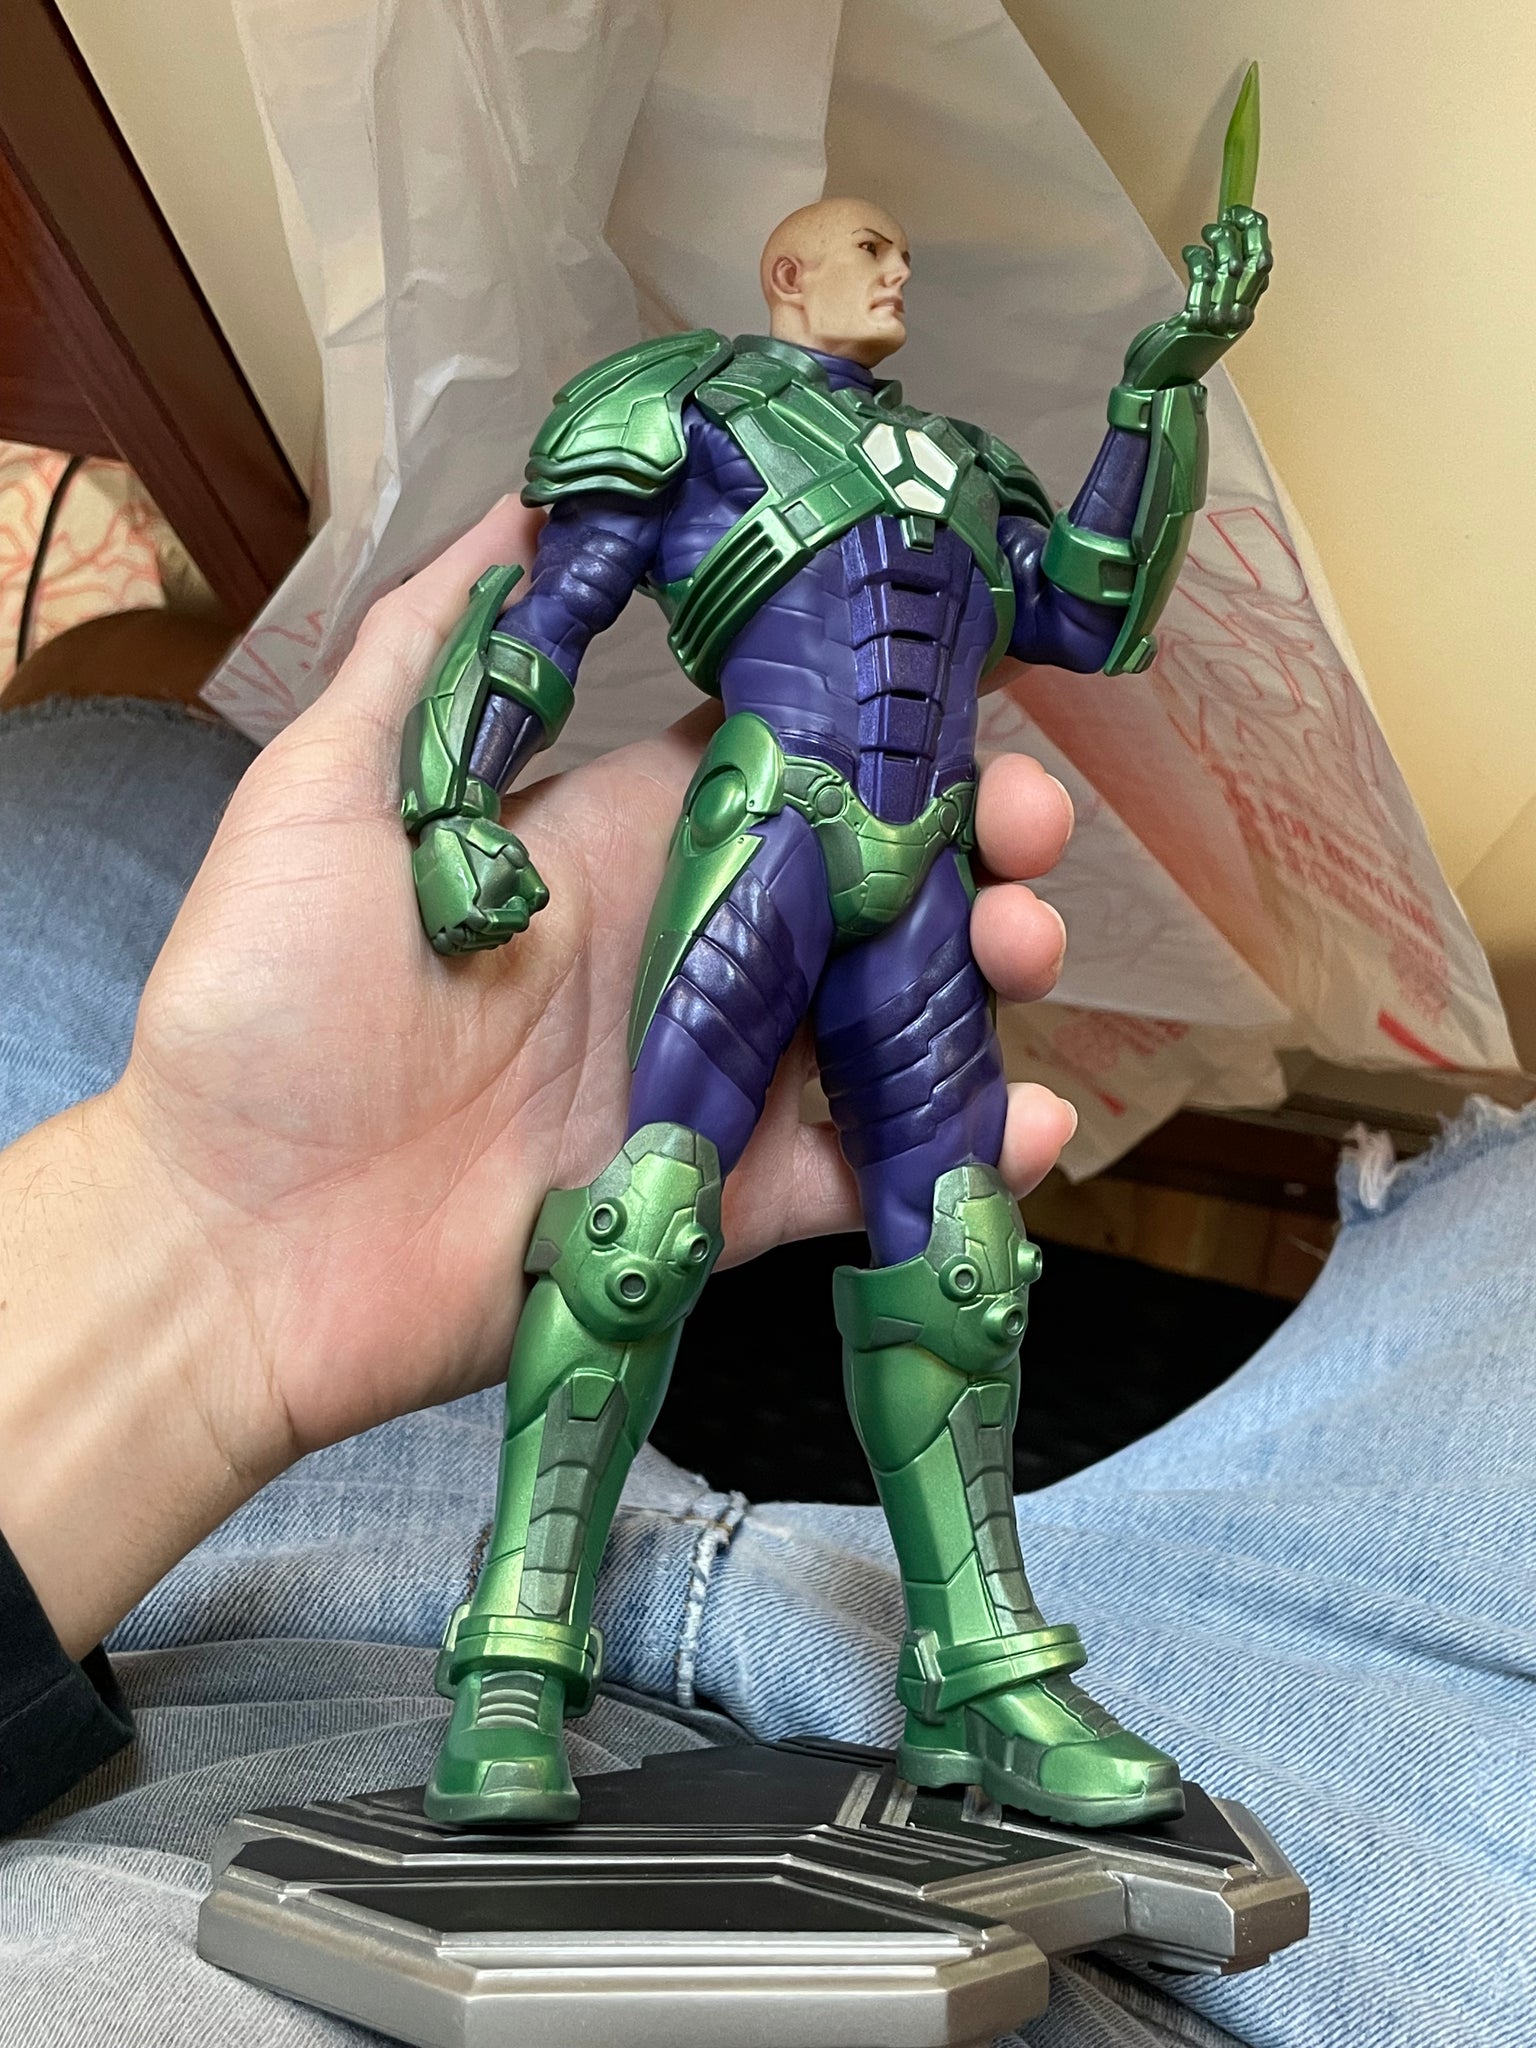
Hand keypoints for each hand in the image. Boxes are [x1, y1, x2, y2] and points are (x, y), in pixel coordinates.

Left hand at [0, 498, 1077, 1652]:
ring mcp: (708, 1084)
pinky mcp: (716, 1207)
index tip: (966, 677)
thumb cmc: (260, 1008)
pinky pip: (859, 1176)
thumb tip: (527, 504)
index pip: (776, 761)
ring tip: (1026, 948)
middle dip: (968, 845)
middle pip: (865, 886)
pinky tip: (1027, 1124)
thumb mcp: (321, 799)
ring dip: (980, 980)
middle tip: (1028, 834)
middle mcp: (680, 955)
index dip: (872, 720)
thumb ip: (427, 656)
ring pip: (884, 1021)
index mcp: (610, 844)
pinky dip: (955, 1158)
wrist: (230, 1240)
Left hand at [1121, 204, 1271, 389]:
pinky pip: (1203, 279)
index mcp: (1242, 313)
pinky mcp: (1197, 323)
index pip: (1262, 268)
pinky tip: (1189, 251)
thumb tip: (1222, 247)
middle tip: (1229, 215)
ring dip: (1219, 242)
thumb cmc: (1171, 350)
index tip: (1243, 214)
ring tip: (1205, 232)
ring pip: (1231, 267)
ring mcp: (1219, 322)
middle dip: (1246, 232)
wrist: (1153, 384)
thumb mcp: (1202, 315)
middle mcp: (1237, 317)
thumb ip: (1215, 290)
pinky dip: (1197, 259)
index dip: (1257, 236)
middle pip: (1257, 264)